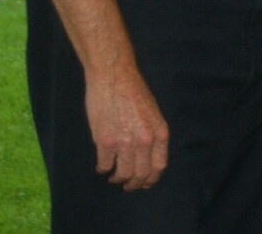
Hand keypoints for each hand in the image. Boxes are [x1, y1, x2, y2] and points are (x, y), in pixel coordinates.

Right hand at [86, 68, 169, 189]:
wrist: (114, 77)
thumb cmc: (133, 91)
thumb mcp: (152, 113)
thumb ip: (151, 133)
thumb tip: (147, 155)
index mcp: (160, 132)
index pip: (159, 166)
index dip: (151, 179)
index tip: (145, 183)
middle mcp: (145, 141)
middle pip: (141, 174)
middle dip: (134, 184)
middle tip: (128, 186)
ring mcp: (125, 143)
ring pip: (123, 174)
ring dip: (118, 178)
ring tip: (114, 177)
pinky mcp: (105, 142)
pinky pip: (104, 165)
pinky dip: (102, 168)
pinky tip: (102, 166)